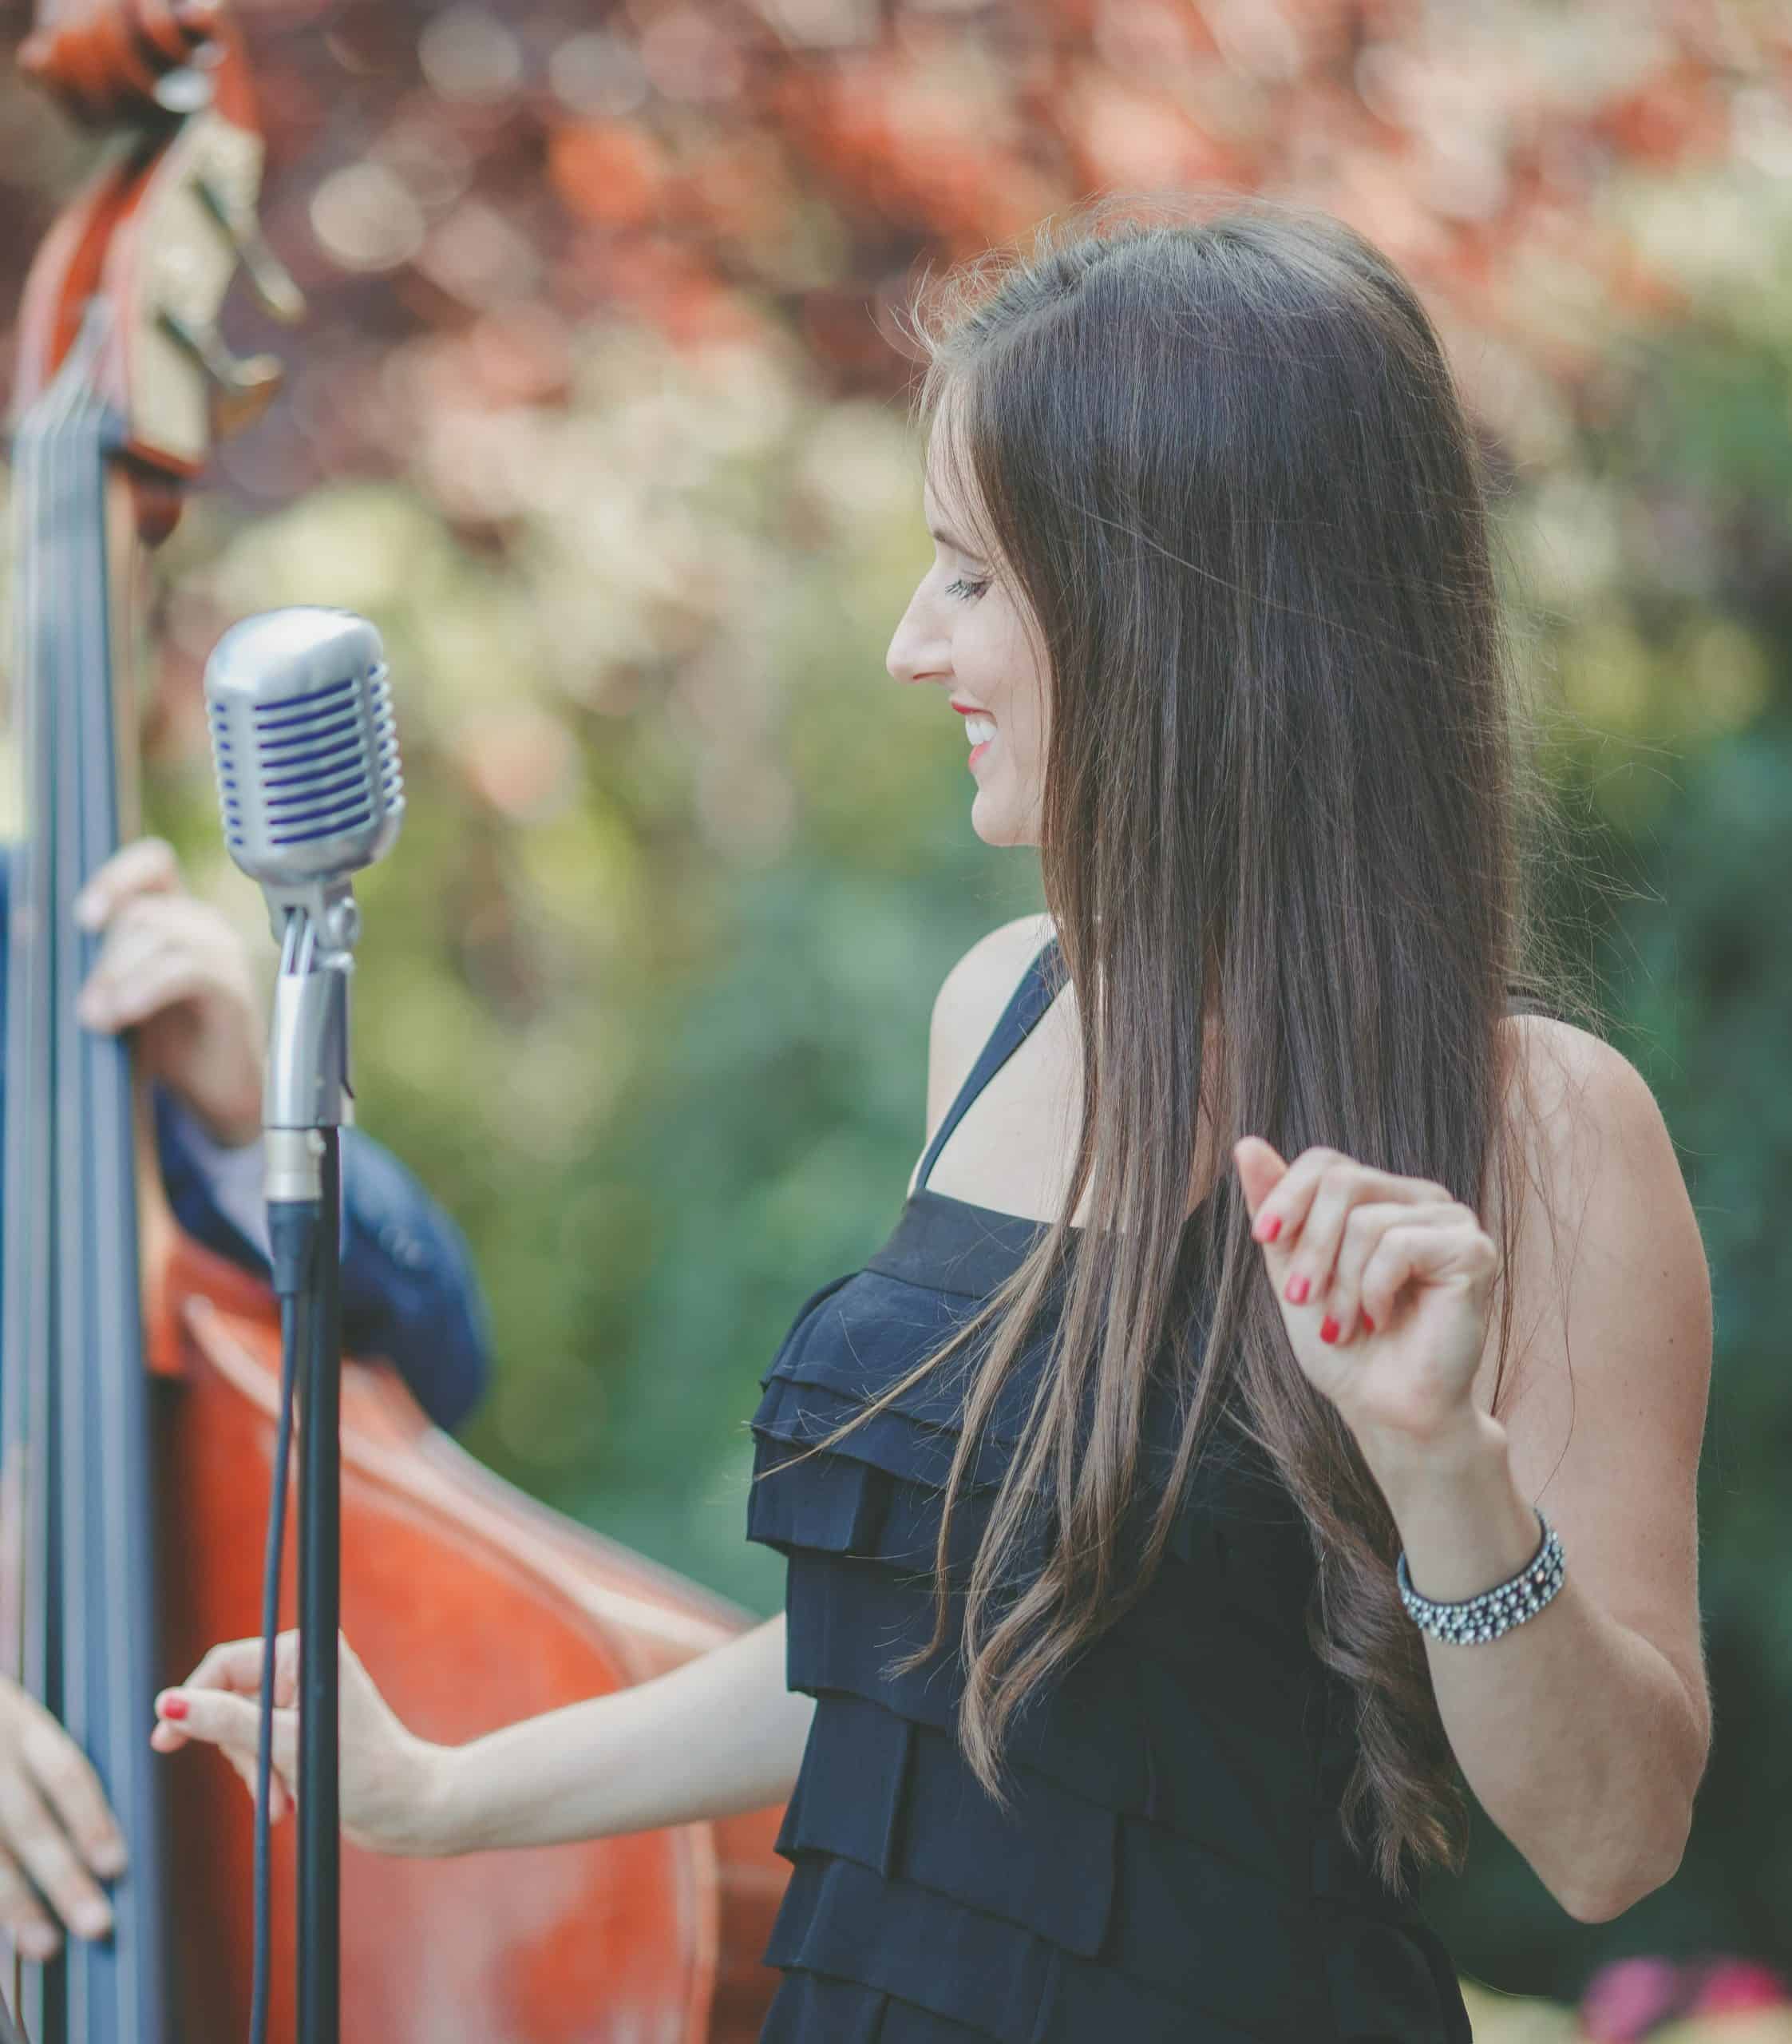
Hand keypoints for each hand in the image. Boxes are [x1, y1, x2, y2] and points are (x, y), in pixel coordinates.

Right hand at [0, 1676, 127, 1961]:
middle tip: (98, 1925)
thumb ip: (47, 1766)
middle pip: (28, 1822)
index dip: (91, 1820)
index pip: (64, 1773)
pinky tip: (2, 1933)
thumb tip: (102, 1843)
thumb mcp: (16, 1723)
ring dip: (15, 1904)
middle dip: (62, 1876)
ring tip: (45, 1945)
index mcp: (19, 1723)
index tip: (117, 1867)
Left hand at [73, 837, 262, 1146]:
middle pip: (143, 911)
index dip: (118, 877)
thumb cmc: (170, 1045)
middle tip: (86, 1008)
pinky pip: (186, 968)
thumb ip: (84, 960)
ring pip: (159, 934)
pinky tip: (125, 1014)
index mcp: (177, 917)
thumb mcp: (117, 994)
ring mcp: (224, 954)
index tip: (86, 919)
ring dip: (118, 975)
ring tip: (99, 1019)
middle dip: (104, 958)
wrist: (218, 1095)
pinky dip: (146, 988)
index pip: (154, 863)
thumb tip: (24, 922)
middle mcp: (205, 927)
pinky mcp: (234, 988)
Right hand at [150, 1630, 446, 1857]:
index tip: (163, 1741)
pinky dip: (267, 1780)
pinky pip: (259, 1753)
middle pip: (229, 1706)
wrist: (408, 1807)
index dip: (190, 1702)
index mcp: (301, 1652)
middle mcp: (301, 1668)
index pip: (223, 1666)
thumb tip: (168, 1704)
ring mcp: (302, 1700)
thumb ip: (224, 1723)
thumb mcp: (285, 1746)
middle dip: (243, 1755)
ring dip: (257, 1775)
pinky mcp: (303, 1731)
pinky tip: (286, 1804)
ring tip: (284, 1804)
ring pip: (241, 1736)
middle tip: (269, 1790)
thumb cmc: (361, 1771)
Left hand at [1232, 1137, 1496, 1468]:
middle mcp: (1421, 1199)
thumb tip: (1246, 1144)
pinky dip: (1374, 1291)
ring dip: (1341, 1286)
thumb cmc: (1343, 1344)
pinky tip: (1384, 1318)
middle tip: (1304, 1301)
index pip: (1326, 1162)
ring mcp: (1453, 1221)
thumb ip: (1276, 1210)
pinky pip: (1399, 1246)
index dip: (1287, 1196)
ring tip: (1346, 1325)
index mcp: (1382, 1197)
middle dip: (1311, 1250)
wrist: (1385, 1408)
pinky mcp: (1474, 1251)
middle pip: (1342, 1183)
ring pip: (1366, 1221)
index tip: (1263, 1240)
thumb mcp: (1293, 1270)